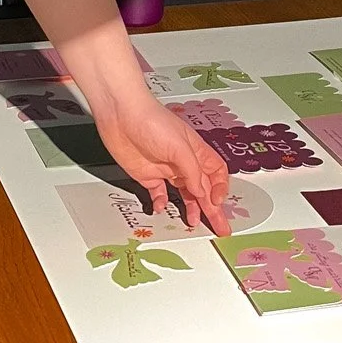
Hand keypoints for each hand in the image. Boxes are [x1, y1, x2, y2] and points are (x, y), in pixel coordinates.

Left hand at [92, 93, 233, 234]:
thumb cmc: (152, 121)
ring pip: (184, 194)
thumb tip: (202, 193)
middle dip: (213, 208)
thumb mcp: (180, 147)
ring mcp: (166, 170)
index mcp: (196, 152)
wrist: (120, 114)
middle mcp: (183, 162)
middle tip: (221, 227)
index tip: (217, 203)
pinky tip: (162, 209)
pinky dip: (162, 203)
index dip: (220, 189)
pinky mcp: (147, 175)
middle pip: (204, 189)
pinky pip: (159, 193)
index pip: (216, 174)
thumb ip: (192, 172)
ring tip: (193, 223)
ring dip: (191, 208)